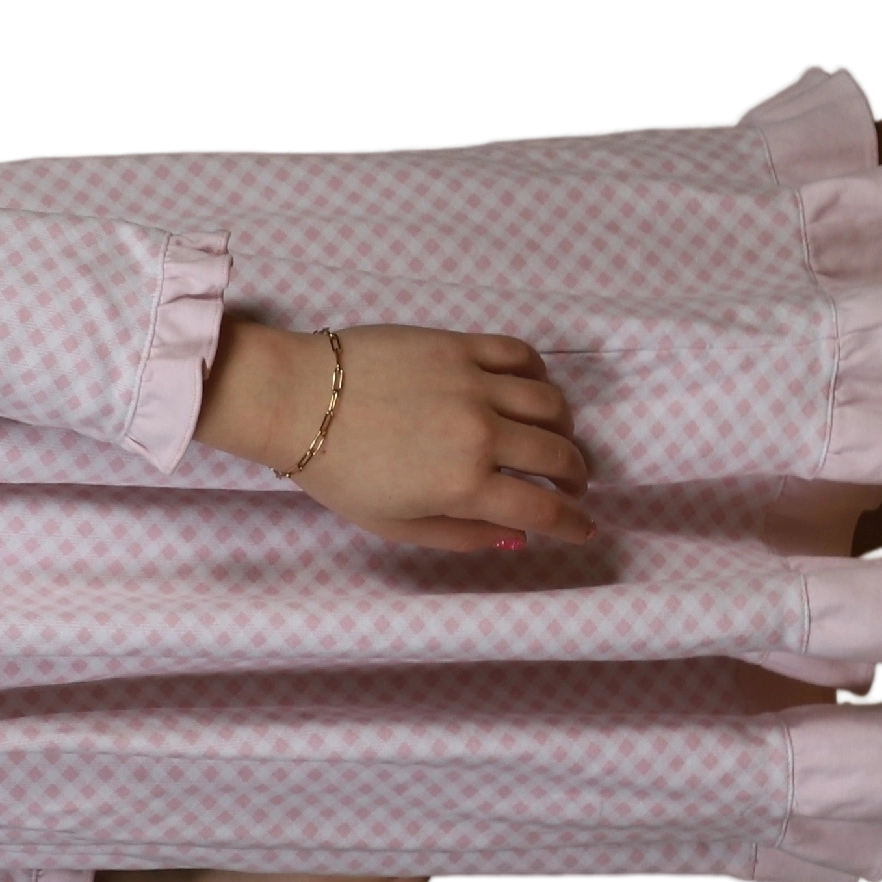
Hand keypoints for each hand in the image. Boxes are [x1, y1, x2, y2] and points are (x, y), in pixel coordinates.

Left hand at [272, 323, 600, 552]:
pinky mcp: (458, 345)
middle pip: (558, 453)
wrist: (296, 400)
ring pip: (550, 403)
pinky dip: (538, 376)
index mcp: (464, 485)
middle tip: (569, 484)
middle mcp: (480, 433)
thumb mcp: (393, 525)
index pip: (543, 507)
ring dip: (562, 428)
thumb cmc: (337, 471)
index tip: (585, 528)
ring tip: (552, 439)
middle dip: (575, 476)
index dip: (573, 523)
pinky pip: (521, 355)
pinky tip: (531, 391)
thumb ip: (461, 535)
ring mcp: (473, 384)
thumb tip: (517, 536)